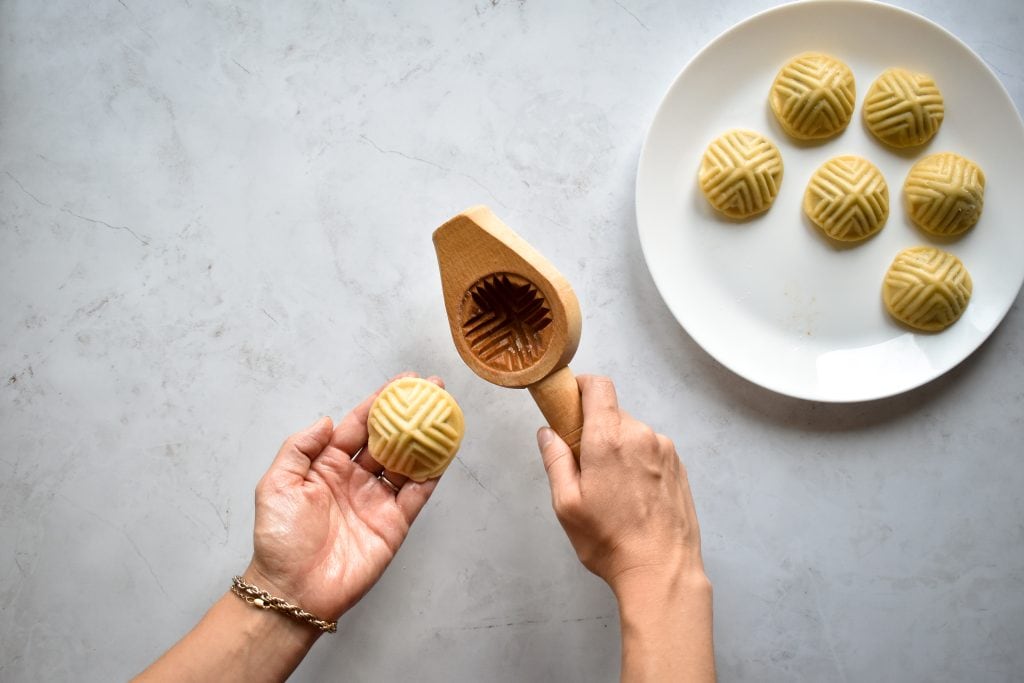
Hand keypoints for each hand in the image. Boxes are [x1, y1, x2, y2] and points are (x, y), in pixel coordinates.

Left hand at [245, 372, 444, 620]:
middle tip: (433, 389)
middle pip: (388, 439)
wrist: (293, 591)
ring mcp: (377, 500)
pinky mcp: (394, 524)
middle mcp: (355, 478)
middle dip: (410, 414)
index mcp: (327, 465)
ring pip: (408, 462)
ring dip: (426, 439)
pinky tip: (444, 454)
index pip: (358, 426)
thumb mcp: (276, 485)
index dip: (379, 402)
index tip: (401, 382)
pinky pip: (417, 493)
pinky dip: (432, 474)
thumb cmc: (279, 540)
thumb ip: (299, 448)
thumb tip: (328, 420)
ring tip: (445, 414)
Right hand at [535, 375, 706, 591]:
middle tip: (585, 467)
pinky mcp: (678, 466)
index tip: (569, 405)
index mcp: (610, 438)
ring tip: (612, 491)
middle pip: (612, 413)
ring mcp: (665, 450)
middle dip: (595, 431)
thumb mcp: (566, 504)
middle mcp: (642, 435)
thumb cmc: (611, 542)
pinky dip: (638, 463)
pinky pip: (650, 451)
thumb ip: (555, 460)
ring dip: (618, 449)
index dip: (580, 387)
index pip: (598, 386)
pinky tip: (632, 497)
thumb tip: (547, 433)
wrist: (662, 571)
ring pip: (632, 434)